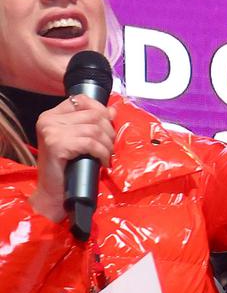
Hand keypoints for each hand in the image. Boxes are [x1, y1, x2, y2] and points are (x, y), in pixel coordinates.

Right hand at [29, 96, 117, 223]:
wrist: (53, 193)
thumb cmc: (68, 168)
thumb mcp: (81, 142)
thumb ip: (92, 124)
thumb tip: (112, 110)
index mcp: (51, 115)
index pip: (81, 100)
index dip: (101, 110)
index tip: (109, 126)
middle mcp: (48, 120)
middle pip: (93, 115)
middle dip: (109, 132)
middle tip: (110, 147)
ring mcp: (51, 131)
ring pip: (94, 129)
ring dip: (107, 145)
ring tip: (107, 156)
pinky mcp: (56, 144)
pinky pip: (90, 143)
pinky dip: (102, 153)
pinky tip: (103, 163)